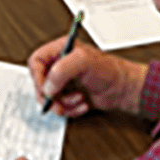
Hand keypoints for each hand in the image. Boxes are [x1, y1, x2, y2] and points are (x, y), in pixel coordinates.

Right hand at [27, 38, 146, 117]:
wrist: (123, 88)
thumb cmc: (109, 70)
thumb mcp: (84, 62)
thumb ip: (62, 70)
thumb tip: (47, 86)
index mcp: (60, 50)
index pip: (36, 61)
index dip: (37, 77)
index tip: (46, 88)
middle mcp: (60, 64)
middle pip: (40, 82)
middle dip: (49, 96)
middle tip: (57, 103)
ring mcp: (64, 81)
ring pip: (49, 98)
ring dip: (62, 104)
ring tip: (76, 100)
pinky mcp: (69, 95)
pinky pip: (60, 107)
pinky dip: (70, 110)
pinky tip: (82, 104)